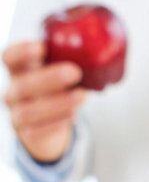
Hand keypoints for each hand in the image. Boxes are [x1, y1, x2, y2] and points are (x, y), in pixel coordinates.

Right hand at [3, 41, 86, 161]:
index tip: (41, 47)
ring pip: (28, 112)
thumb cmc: (59, 91)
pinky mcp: (28, 133)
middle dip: (49, 78)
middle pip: (22, 85)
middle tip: (74, 72)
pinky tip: (72, 114)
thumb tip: (104, 51)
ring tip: (81, 96)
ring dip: (57, 104)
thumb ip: (73, 62)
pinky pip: (37, 131)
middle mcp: (15, 91)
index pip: (11, 57)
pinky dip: (56, 122)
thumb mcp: (63, 73)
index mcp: (22, 70)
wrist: (49, 125)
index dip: (22, 52)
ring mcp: (18, 113)